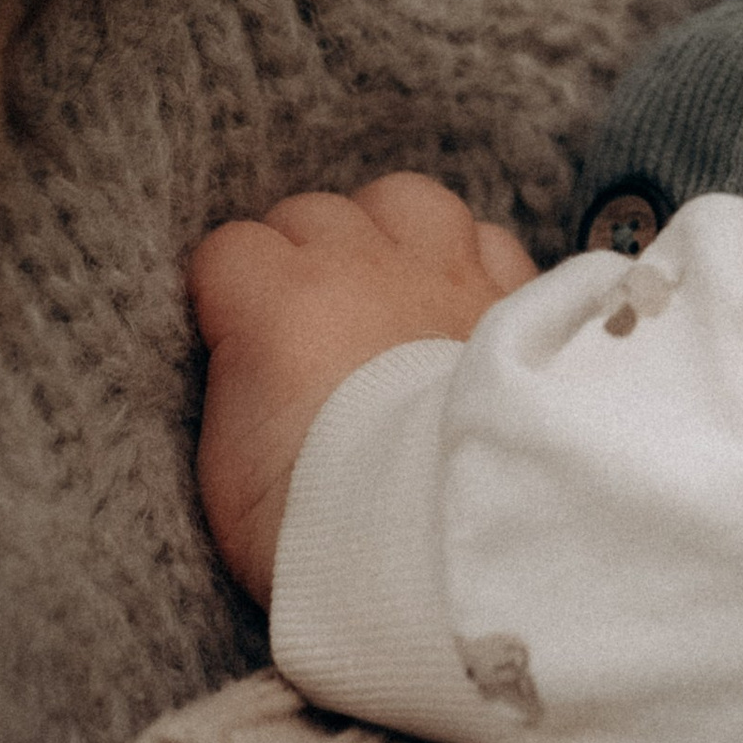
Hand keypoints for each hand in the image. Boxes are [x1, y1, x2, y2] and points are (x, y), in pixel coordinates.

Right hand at [190, 172, 536, 606]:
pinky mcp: (512, 298)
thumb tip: (249, 358)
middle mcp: (361, 266)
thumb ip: (239, 385)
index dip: (230, 294)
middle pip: (312, 215)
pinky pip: (484, 238)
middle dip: (302, 257)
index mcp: (278, 302)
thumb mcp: (233, 468)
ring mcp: (442, 273)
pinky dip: (467, 261)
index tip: (236, 337)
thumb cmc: (320, 521)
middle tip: (309, 324)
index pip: (230, 251)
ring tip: (384, 287)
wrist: (439, 541)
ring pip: (402, 201)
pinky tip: (456, 300)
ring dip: (386, 234)